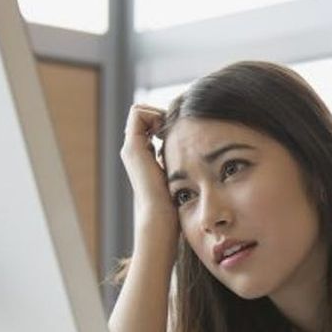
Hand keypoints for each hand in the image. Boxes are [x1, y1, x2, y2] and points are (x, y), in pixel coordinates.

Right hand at [120, 104, 175, 233]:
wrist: (160, 219)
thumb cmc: (175, 204)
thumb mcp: (181, 176)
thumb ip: (183, 163)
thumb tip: (200, 155)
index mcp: (144, 155)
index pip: (150, 122)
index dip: (166, 119)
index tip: (184, 131)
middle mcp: (134, 150)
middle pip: (144, 114)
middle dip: (163, 114)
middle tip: (181, 127)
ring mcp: (131, 149)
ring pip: (140, 111)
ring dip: (160, 113)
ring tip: (176, 130)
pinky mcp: (132, 148)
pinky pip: (138, 114)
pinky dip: (155, 114)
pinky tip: (171, 131)